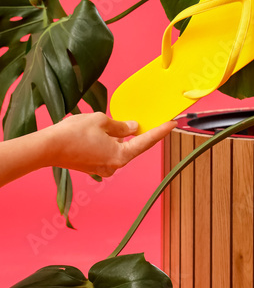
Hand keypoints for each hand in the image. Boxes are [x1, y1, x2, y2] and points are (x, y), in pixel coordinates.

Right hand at [42, 113, 175, 176]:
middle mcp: (114, 166)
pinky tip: (99, 132)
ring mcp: (102, 168)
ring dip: (117, 137)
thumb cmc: (73, 134)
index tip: (172, 124)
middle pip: (131, 146)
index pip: (146, 142)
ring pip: (117, 149)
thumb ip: (121, 125)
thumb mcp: (102, 121)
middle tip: (142, 118)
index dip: (160, 131)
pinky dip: (106, 142)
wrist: (47, 148)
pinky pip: (106, 151)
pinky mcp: (92, 166)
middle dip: (136, 133)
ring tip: (107, 123)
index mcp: (120, 156)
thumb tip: (132, 127)